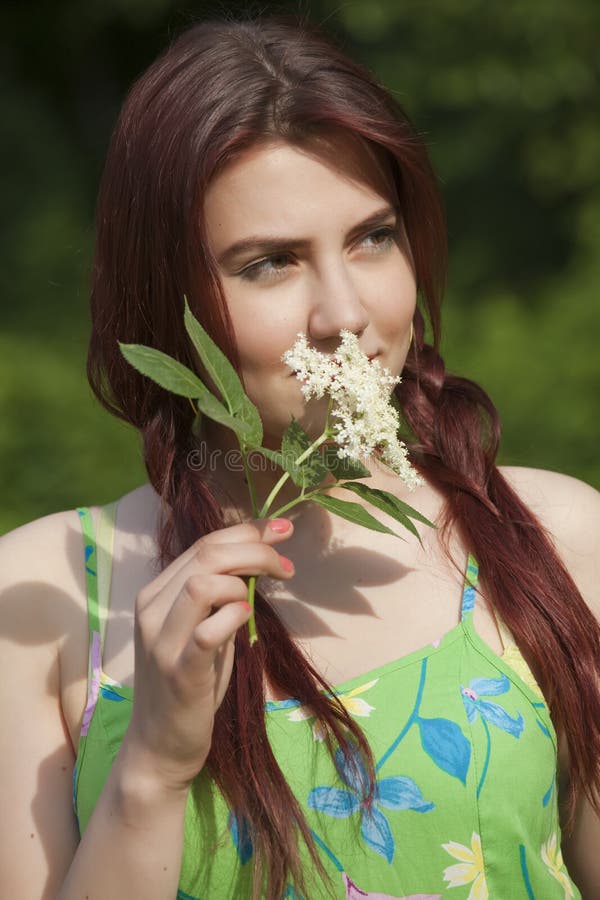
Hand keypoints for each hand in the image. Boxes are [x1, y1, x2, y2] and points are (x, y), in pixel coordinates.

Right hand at [121, 518, 294, 792]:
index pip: (204, 544)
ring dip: (241, 582)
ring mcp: (162, 641)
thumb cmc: (190, 683)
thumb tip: (262, 554)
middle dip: (255, 550)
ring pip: (201, 583)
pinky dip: (233, 616)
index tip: (282, 531)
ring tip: (258, 600)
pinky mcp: (178, 671)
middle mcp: (151, 610)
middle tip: (285, 566)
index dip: (247, 531)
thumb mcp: (204, 628)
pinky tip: (246, 619)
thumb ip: (222, 593)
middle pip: (206, 554)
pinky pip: (208, 630)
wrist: (160, 744)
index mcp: (156, 594)